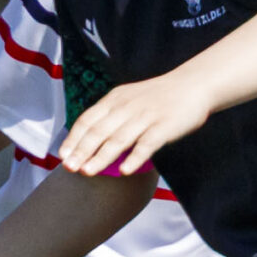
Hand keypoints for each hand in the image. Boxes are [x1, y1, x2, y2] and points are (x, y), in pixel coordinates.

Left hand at [57, 72, 210, 176]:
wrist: (193, 85)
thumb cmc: (156, 97)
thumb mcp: (128, 99)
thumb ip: (109, 117)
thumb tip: (87, 143)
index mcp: (114, 100)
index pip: (87, 120)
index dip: (74, 138)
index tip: (62, 155)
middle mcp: (127, 107)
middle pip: (99, 131)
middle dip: (82, 151)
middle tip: (69, 168)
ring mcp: (146, 116)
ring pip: (119, 139)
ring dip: (102, 157)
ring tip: (88, 172)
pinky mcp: (165, 126)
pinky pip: (147, 144)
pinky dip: (135, 157)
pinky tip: (124, 171)